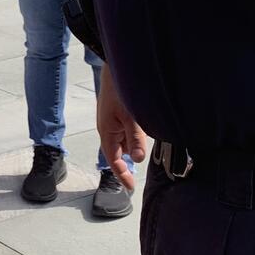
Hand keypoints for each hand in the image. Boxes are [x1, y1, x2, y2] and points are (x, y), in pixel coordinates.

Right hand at [97, 68, 146, 191]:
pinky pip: (128, 129)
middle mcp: (109, 128)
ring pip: (124, 140)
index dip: (121, 175)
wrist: (116, 66)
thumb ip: (135, 139)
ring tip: (147, 154)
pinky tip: (147, 132)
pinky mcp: (120, 112)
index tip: (130, 188)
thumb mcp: (131, 117)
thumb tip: (138, 160)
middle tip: (137, 176)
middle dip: (127, 163)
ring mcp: (114, 120)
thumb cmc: (120, 90)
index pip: (113, 160)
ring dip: (134, 147)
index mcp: (107, 132)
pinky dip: (136, 136)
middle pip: (119, 152)